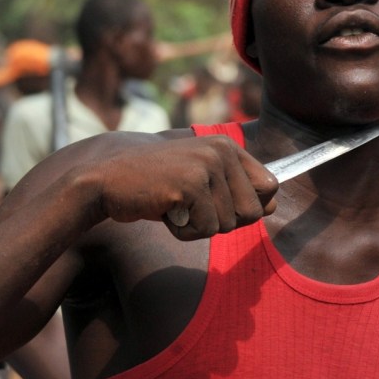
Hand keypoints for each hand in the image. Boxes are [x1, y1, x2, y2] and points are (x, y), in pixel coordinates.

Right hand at [89, 135, 277, 239]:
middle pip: (253, 212)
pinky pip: (204, 230)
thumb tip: (274, 205)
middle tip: (189, 206)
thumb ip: (236, 189)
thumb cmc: (154, 184)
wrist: (105, 181)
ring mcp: (206, 166)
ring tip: (173, 205)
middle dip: (221, 220)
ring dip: (197, 226)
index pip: (270, 186)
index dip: (246, 206)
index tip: (214, 202)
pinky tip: (164, 211)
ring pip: (227, 225)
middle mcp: (221, 151)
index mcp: (227, 146)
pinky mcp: (190, 186)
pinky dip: (182, 232)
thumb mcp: (200, 179)